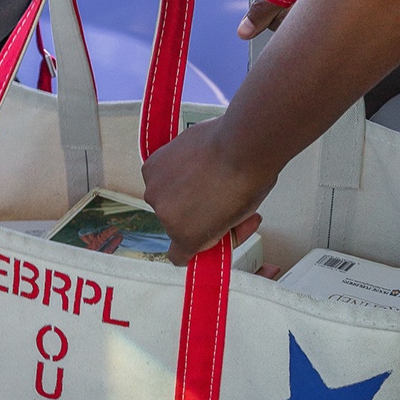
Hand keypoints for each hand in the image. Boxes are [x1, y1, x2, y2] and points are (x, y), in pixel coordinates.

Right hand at [142, 116, 273, 266]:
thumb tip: (218, 227)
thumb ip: (218, 229)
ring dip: (178, 188)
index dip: (193, 244)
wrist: (240, 144)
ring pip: (164, 196)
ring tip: (203, 173)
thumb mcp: (239, 219)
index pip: (178, 255)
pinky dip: (170, 169)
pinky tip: (191, 161)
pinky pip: (158, 175)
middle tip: (213, 194)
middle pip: (174, 221)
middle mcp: (165, 216)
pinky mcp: (151, 166)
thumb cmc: (248, 179)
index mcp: (187, 237)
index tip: (203, 232)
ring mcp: (155, 189)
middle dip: (190, 211)